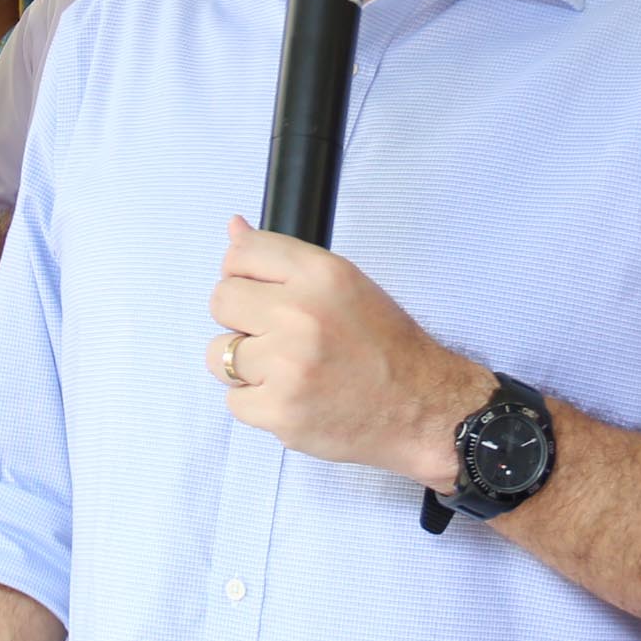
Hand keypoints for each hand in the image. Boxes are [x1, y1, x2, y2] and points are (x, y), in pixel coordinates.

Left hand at [204, 219, 490, 487]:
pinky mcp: (279, 411)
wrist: (422, 407)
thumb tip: (234, 228)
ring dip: (245, 366)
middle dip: (242, 320)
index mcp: (320, 274)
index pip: (240, 253)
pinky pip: (233, 401)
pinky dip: (258, 404)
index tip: (261, 293)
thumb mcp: (343, 284)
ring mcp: (287, 365)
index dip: (244, 274)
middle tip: (277, 336)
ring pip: (218, 354)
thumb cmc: (386, 346)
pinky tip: (293, 398)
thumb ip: (284, 260)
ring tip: (286, 370)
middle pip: (221, 300)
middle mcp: (300, 314)